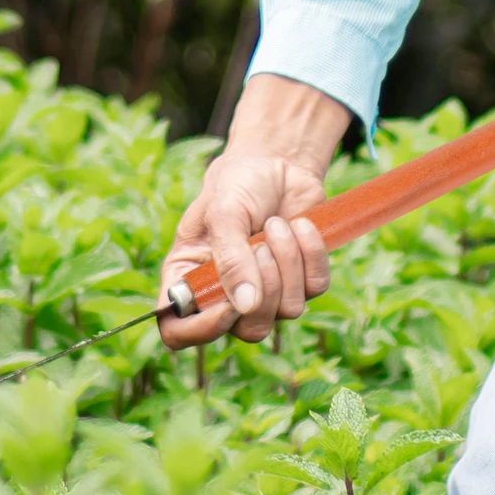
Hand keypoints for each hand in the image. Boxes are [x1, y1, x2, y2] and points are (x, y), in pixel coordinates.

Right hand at [158, 74, 346, 348]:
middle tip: (260, 241)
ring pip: (288, 310)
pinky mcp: (301, 279)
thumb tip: (245, 306)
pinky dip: (312, 254)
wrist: (278, 162)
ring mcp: (267, 291)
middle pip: (249, 329)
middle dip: (264, 285)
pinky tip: (301, 226)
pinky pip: (315, 287)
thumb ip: (231, 259)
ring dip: (288, 262)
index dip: (202, 330)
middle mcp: (226, 294)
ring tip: (277, 224)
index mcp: (190, 279)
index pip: (179, 332)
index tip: (229, 304)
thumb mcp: (225, 212)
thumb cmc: (238, 183)